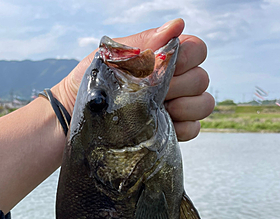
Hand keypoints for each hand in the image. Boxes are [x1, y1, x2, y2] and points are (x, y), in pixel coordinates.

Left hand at [54, 18, 213, 141]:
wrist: (75, 117)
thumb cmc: (92, 82)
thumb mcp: (112, 56)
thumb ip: (144, 42)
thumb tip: (177, 25)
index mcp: (163, 59)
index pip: (197, 50)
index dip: (188, 57)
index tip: (163, 67)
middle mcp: (174, 82)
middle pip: (202, 79)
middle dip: (181, 85)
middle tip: (154, 93)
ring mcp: (175, 108)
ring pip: (204, 104)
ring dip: (187, 107)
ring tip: (160, 110)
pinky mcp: (171, 132)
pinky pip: (195, 129)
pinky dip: (183, 128)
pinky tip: (161, 127)